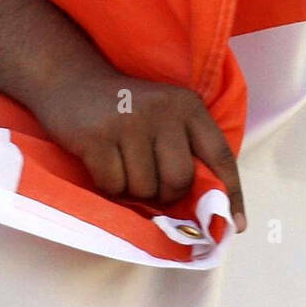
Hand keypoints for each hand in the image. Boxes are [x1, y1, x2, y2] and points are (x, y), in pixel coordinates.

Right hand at [31, 64, 245, 230]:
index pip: (220, 156)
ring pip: (145, 188)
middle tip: (150, 185)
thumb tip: (208, 210)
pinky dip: (109, 186)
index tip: (234, 226)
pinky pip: (113, 186)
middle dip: (166, 195)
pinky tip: (103, 163)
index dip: (231, 194)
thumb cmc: (126, 110)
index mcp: (189, 107)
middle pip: (180, 180)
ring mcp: (130, 122)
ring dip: (133, 190)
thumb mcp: (165, 117)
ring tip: (122, 166)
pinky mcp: (98, 136)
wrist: (71, 80)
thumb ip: (187, 151)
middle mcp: (164, 111)